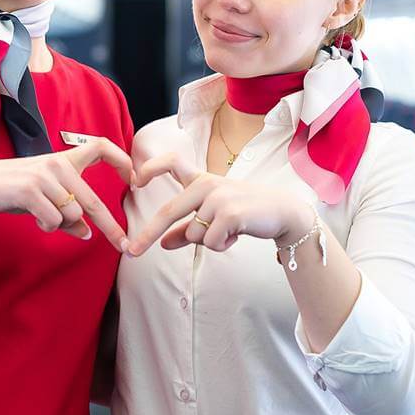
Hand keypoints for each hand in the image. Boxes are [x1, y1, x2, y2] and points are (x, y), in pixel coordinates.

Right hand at [0, 138, 133, 248]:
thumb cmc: (15, 191)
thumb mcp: (45, 199)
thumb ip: (68, 215)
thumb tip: (87, 233)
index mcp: (64, 159)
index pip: (101, 146)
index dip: (122, 160)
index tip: (135, 179)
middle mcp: (57, 163)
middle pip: (92, 200)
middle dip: (110, 225)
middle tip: (123, 245)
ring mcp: (44, 175)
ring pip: (72, 214)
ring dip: (61, 225)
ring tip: (42, 217)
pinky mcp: (30, 189)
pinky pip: (54, 220)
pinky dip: (48, 227)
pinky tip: (34, 219)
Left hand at [126, 152, 310, 255]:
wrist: (282, 213)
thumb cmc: (245, 213)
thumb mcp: (212, 219)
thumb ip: (187, 229)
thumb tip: (163, 244)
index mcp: (201, 180)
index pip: (172, 162)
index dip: (151, 168)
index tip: (135, 181)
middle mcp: (207, 184)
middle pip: (168, 210)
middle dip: (148, 234)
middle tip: (132, 251)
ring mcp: (218, 197)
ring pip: (194, 234)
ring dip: (209, 241)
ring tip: (229, 231)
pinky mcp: (230, 213)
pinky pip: (210, 242)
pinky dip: (221, 246)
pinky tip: (236, 235)